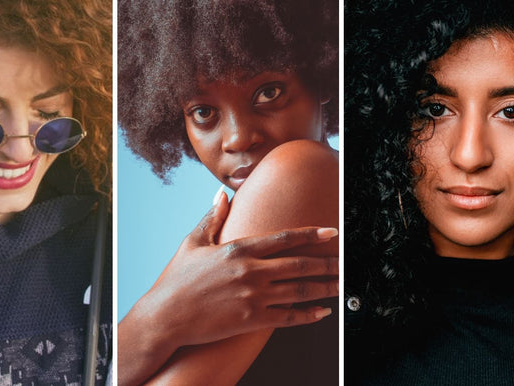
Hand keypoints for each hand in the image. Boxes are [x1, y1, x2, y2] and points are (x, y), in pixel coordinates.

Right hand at [138, 189, 337, 348]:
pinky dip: (308, 314)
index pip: (283, 238)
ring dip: (325, 288)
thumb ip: (212, 217)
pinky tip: (323, 312)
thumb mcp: (193, 242)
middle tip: (346, 262)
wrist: (166, 316)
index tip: (331, 232)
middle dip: (327, 262)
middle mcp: (250, 271)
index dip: (310, 235)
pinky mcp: (251, 320)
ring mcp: (253, 296)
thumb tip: (222, 194)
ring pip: (299, 290)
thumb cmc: (177, 279)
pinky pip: (288, 317)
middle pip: (299, 264)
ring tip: (342, 285)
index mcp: (238, 249)